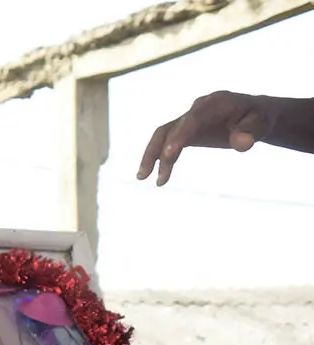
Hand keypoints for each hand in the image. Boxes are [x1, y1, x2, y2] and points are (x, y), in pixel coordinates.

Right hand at [139, 91, 275, 184]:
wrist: (255, 115)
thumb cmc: (259, 118)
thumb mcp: (262, 123)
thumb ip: (252, 132)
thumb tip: (241, 144)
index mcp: (216, 103)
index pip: (193, 119)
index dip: (179, 135)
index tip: (168, 155)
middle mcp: (198, 109)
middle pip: (170, 128)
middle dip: (157, 149)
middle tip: (148, 173)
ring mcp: (189, 119)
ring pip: (163, 135)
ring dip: (152, 156)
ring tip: (143, 178)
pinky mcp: (186, 131)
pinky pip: (168, 144)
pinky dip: (162, 160)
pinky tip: (160, 179)